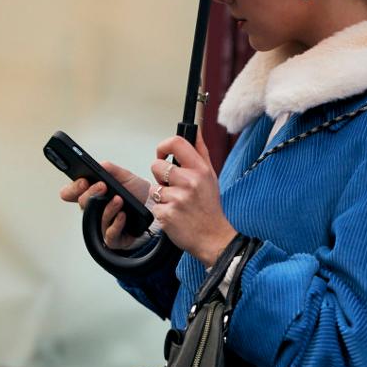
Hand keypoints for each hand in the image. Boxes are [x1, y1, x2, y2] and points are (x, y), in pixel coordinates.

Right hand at [59, 160, 151, 251]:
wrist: (153, 208)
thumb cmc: (136, 194)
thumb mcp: (125, 177)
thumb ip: (112, 170)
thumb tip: (100, 165)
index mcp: (92, 194)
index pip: (70, 193)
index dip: (73, 188)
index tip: (83, 181)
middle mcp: (94, 210)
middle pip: (83, 204)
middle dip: (91, 193)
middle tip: (102, 186)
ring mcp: (102, 225)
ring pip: (97, 218)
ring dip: (108, 207)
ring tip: (118, 199)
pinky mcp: (113, 238)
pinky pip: (109, 233)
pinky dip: (116, 223)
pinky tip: (122, 215)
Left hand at [149, 132, 237, 264]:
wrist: (213, 237)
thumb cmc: (209, 207)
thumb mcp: (211, 176)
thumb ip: (200, 152)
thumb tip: (195, 129)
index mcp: (200, 169)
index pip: (176, 143)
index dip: (163, 146)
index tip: (163, 155)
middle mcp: (189, 181)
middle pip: (157, 166)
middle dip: (160, 176)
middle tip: (174, 186)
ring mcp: (177, 198)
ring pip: (153, 187)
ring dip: (161, 195)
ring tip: (176, 202)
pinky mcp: (166, 214)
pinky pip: (154, 205)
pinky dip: (161, 210)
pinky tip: (174, 214)